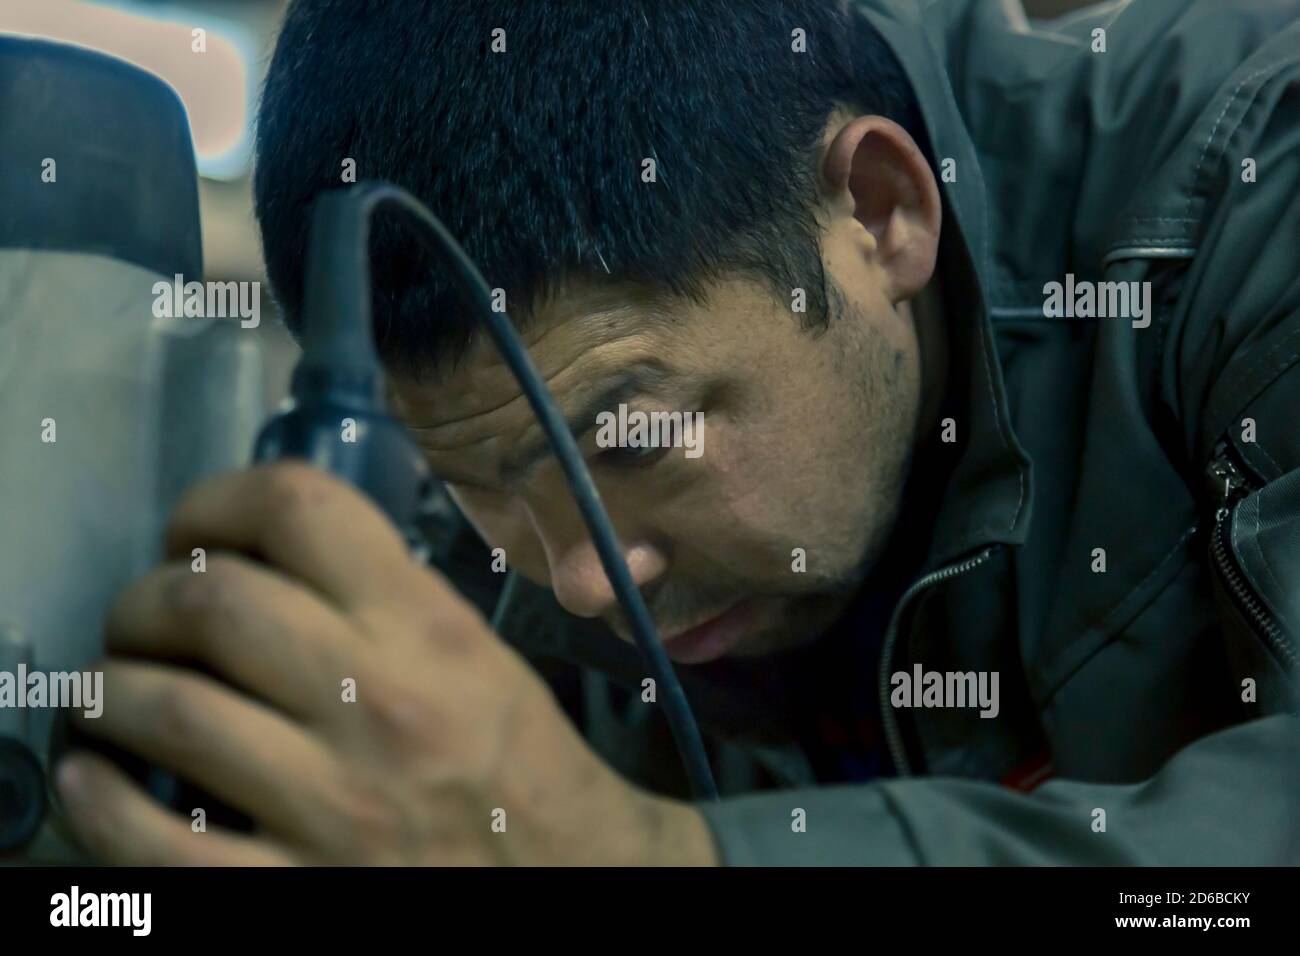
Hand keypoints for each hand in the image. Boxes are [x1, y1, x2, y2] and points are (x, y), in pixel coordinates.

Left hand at [57, 462, 717, 865]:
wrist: (577, 879)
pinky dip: (96, 801)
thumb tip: (258, 561)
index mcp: (429, 631)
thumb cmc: (522, 765)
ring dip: (111, 690)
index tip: (194, 531)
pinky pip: (154, 844)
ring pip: (165, 709)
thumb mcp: (478, 653)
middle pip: (208, 601)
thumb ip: (383, 598)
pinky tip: (95, 776)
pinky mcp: (294, 892)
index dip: (215, 501)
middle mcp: (379, 703)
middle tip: (144, 620)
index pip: (297, 509)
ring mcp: (334, 805)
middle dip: (145, 600)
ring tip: (115, 692)